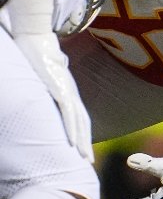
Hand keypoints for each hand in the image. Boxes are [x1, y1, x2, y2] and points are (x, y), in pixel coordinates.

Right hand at [14, 34, 92, 161]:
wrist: (38, 37)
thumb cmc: (42, 51)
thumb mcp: (47, 71)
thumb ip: (51, 78)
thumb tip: (54, 75)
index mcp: (69, 91)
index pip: (79, 116)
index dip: (83, 132)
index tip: (84, 148)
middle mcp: (71, 93)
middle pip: (83, 123)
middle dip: (86, 142)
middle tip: (88, 161)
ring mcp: (67, 92)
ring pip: (78, 122)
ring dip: (82, 141)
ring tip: (84, 157)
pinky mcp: (60, 90)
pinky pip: (68, 113)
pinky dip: (71, 128)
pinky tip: (73, 142)